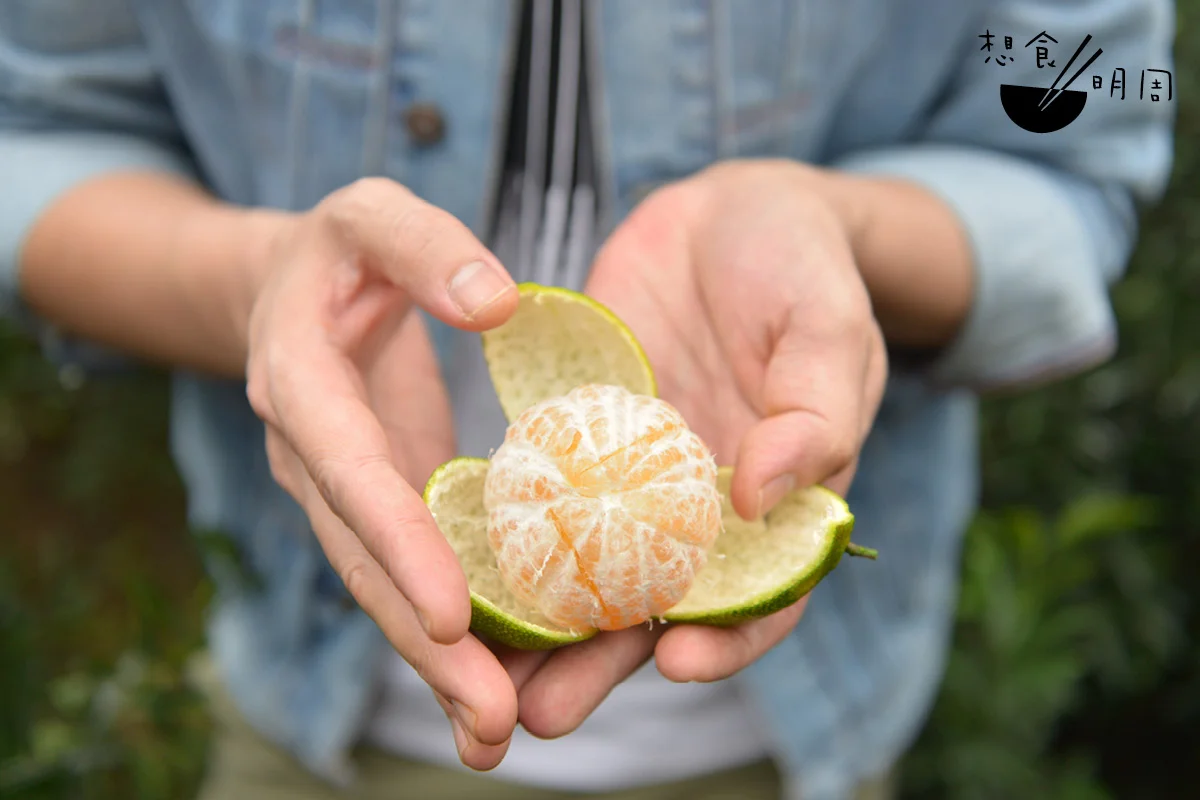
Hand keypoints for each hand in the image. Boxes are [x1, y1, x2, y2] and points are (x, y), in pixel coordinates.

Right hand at [241, 178, 524, 767]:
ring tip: (495, 735)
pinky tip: (492, 689)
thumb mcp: (375, 215)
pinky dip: (446, 634)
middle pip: (363, 562)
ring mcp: (339, 494)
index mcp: (301, 383)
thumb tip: (498, 301)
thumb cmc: (342, 247)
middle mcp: (312, 456)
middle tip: (490, 720)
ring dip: (435, 665)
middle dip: (422, 644)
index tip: (451, 613)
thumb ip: (426, 246)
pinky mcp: (375, 508)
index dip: (395, 540)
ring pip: (381, 588)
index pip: (349, 471)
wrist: (293, 289)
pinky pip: (407, 574)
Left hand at [508, 160, 887, 738]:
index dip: (729, 639)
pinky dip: (508, 539)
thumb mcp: (826, 327)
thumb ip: (813, 412)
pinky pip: (544, 496)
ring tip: (481, 674)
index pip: (762, 594)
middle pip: (656, 606)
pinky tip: (457, 571)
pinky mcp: (580, 435)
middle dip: (601, 663)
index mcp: (779, 501)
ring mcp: (635, 477)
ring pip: (587, 568)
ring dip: (538, 625)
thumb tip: (761, 498)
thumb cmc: (801, 267)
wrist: (731, 211)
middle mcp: (702, 507)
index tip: (677, 661)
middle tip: (540, 714)